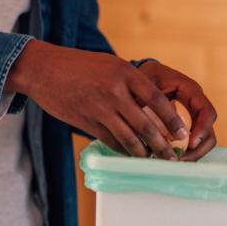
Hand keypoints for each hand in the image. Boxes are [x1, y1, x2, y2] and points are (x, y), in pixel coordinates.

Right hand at [5, 40, 188, 159]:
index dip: (172, 120)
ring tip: (153, 159)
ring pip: (129, 137)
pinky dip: (123, 150)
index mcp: (124, 72)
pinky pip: (111, 141)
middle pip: (146, 125)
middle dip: (162, 144)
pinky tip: (131, 154)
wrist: (43, 70)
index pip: (157, 100)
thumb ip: (130, 83)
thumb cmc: (79, 66)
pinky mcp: (86, 122)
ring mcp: (99, 108)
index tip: (182, 134)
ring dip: (143, 153)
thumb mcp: (109, 65)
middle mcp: (114, 91)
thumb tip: (152, 106)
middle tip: (171, 156)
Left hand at [137, 61, 217, 160]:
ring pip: (202, 141)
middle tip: (179, 160)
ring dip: (190, 154)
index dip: (202, 130)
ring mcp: (192, 117)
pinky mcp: (185, 126)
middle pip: (209, 132)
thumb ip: (154, 105)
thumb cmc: (144, 77)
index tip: (190, 143)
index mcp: (191, 91)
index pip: (206, 113)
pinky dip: (182, 152)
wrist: (142, 73)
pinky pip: (190, 142)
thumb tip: (155, 130)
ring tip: (173, 162)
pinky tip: (168, 158)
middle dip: (197, 149)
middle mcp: (196, 105)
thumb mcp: (147, 87)